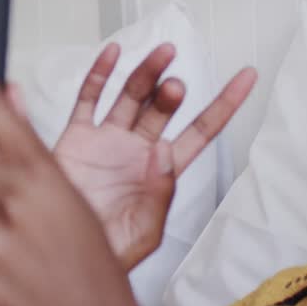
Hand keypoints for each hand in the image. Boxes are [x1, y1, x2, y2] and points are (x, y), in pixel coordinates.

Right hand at [54, 44, 256, 268]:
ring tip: (162, 55)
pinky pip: (90, 98)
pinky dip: (100, 74)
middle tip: (175, 85)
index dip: (224, 104)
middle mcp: (138, 148)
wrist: (60, 251)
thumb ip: (159, 193)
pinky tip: (113, 54)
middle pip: (162, 107)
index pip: (201, 131)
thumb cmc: (109, 250)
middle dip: (171, 91)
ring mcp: (108, 139)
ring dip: (147, 72)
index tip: (246, 77)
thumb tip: (164, 150)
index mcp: (162, 170)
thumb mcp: (145, 232)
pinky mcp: (77, 136)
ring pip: (131, 95)